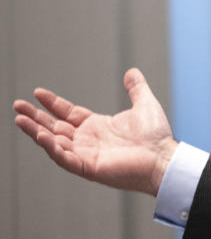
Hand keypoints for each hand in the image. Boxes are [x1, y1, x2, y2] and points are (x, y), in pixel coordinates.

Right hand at [12, 68, 178, 194]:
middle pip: (55, 127)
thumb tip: (132, 71)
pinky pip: (65, 159)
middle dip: (35, 117)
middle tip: (17, 105)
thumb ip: (136, 88)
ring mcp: (87, 155)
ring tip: (20, 119)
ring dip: (36, 132)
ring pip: (54, 143)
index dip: (52, 103)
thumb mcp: (145, 104)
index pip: (67, 113)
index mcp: (97, 126)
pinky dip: (52, 148)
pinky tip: (42, 135)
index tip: (37, 92)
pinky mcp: (89, 168)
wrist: (165, 157)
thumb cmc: (156, 136)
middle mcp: (88, 141)